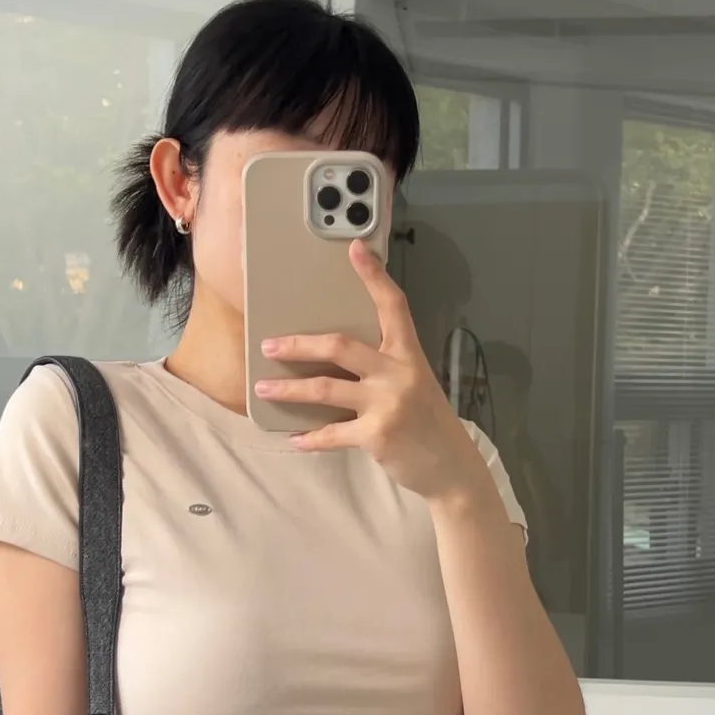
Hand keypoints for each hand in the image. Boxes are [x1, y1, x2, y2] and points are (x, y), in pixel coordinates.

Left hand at [256, 239, 488, 502]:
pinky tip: (293, 437)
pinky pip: (331, 434)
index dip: (373, 276)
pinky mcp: (376, 435)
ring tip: (263, 387)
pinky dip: (309, 437)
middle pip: (340, 347)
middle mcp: (398, 374)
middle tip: (270, 344)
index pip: (392, 306)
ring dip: (288, 389)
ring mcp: (387, 404)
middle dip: (299, 345)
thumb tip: (337, 358)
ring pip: (324, 389)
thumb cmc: (428, 421)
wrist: (450, 466)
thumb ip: (384, 367)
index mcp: (408, 354)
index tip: (355, 249)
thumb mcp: (415, 383)